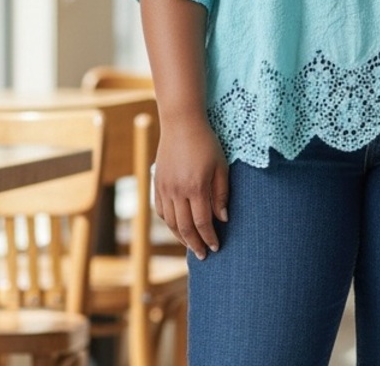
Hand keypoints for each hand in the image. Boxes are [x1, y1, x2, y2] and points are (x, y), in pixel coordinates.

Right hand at [153, 114, 228, 259]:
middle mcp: (177, 191)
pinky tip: (177, 226)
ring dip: (180, 237)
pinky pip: (160, 210)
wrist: (181, 124)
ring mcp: (164, 188)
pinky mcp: (157, 183)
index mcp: (195, 187)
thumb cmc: (206, 143)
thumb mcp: (220, 166)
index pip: (202, 222)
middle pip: (185, 227)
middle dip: (195, 244)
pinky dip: (169, 222)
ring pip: (170, 222)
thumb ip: (221, 193)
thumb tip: (222, 219)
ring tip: (191, 245)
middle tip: (203, 256)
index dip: (209, 238)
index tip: (216, 248)